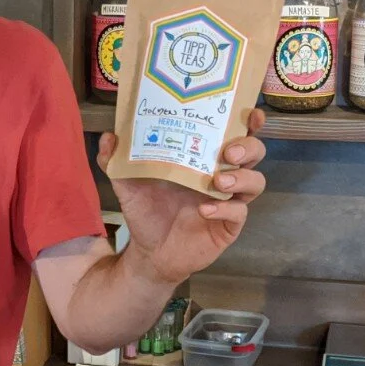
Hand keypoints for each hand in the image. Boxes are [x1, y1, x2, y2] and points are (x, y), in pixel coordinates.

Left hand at [98, 108, 267, 285]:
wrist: (150, 252)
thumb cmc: (146, 211)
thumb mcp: (128, 185)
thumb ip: (116, 161)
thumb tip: (109, 136)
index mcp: (203, 157)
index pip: (235, 132)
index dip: (249, 121)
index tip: (250, 113)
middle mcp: (222, 174)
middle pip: (255, 152)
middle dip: (248, 146)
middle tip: (229, 151)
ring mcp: (229, 201)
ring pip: (255, 181)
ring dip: (241, 177)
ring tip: (218, 180)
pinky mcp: (229, 225)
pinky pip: (239, 213)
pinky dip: (225, 209)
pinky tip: (205, 210)